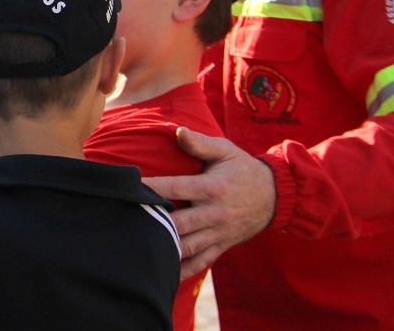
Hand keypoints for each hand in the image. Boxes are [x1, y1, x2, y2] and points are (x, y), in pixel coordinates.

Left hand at [143, 127, 276, 279]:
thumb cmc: (243, 169)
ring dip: (166, 249)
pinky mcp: (222, 246)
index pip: (177, 188)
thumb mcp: (226, 151)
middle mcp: (215, 213)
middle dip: (156, 223)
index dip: (153, 188)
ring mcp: (219, 233)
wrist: (277, 196)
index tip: (131, 187)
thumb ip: (201, 143)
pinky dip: (183, 271)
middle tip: (129, 223)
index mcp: (213, 188)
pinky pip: (201, 262)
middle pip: (180, 223)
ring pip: (189, 246)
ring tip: (140, 249)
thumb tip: (178, 131)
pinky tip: (164, 274)